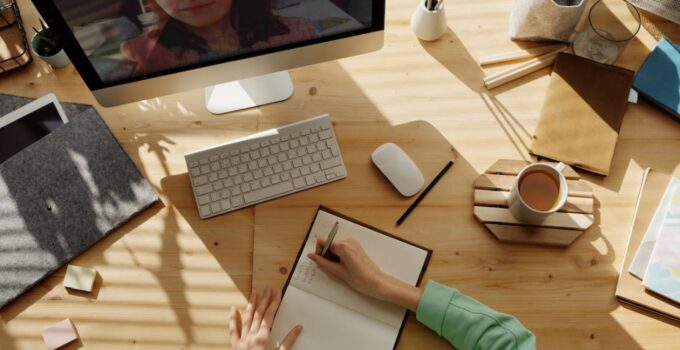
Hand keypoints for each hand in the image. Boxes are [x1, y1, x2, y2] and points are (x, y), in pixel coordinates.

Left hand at [229, 287, 302, 349]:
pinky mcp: (235, 346)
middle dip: (264, 300)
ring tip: (254, 293)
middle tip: (268, 288)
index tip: (277, 292)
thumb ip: (288, 341)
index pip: (270, 315)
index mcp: (263, 338)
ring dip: (251, 305)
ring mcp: (242, 340)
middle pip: (259, 314)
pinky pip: (233, 330)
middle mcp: (251, 336)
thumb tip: (298, 328)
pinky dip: (233, 319)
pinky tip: (233, 309)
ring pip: (246, 318)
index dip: (274, 303)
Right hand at [307, 238, 421, 310]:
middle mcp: (349, 241)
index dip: (319, 250)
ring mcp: (353, 243)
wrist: (377, 282)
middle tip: (331, 267)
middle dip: (326, 254)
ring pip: (335, 246)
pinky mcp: (356, 247)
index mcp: (344, 246)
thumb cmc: (361, 279)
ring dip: (333, 256)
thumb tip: (312, 256)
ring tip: (339, 268)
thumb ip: (322, 262)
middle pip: (329, 243)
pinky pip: (342, 248)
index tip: (320, 260)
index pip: (323, 240)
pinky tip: (343, 266)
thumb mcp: (338, 272)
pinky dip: (339, 256)